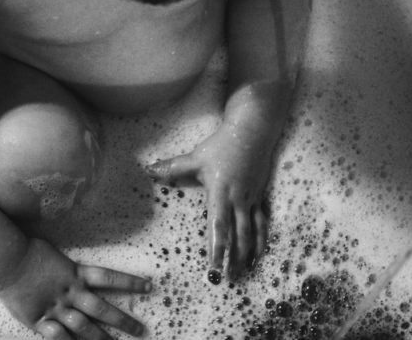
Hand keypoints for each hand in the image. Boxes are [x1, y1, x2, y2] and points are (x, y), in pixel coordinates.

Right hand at [0, 238, 150, 338]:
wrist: (7, 260)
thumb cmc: (28, 251)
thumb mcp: (54, 253)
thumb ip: (68, 266)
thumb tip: (78, 267)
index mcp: (75, 273)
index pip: (109, 277)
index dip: (130, 282)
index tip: (149, 286)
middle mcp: (70, 292)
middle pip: (102, 308)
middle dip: (123, 321)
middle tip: (140, 331)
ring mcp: (55, 308)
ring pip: (84, 327)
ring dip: (101, 339)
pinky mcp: (39, 320)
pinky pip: (57, 337)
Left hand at [146, 121, 275, 277]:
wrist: (253, 131)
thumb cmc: (222, 145)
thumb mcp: (195, 157)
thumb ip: (172, 168)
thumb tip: (148, 171)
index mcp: (220, 193)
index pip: (218, 227)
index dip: (216, 249)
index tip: (212, 268)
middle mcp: (237, 201)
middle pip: (237, 236)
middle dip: (233, 260)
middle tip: (228, 280)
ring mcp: (251, 200)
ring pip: (251, 233)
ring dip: (248, 255)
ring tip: (244, 273)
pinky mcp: (260, 197)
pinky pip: (262, 223)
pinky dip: (262, 241)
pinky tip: (260, 255)